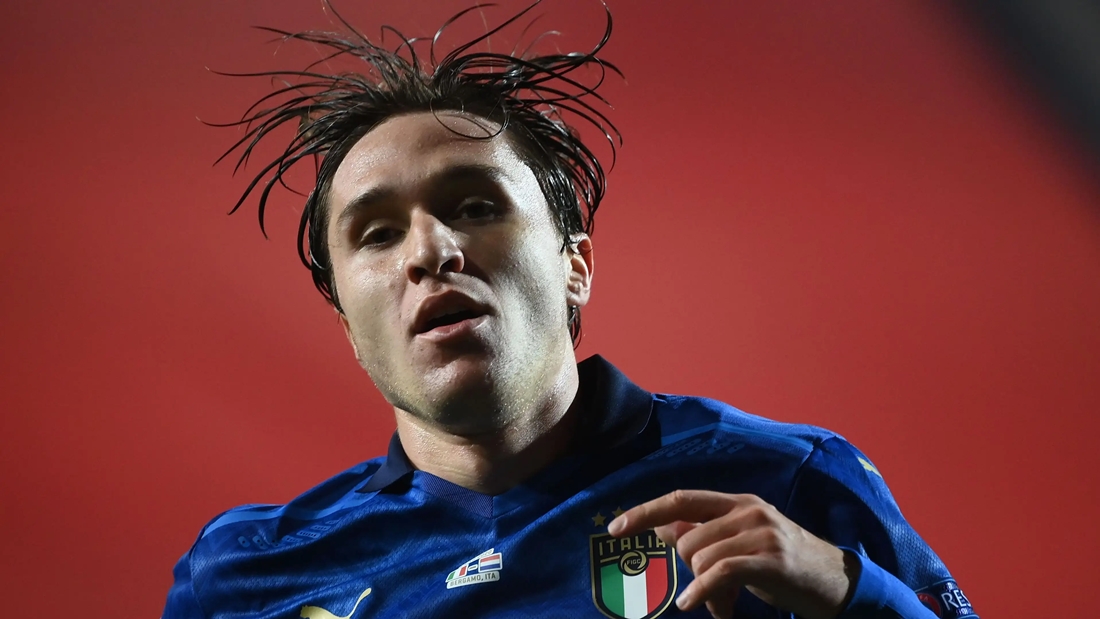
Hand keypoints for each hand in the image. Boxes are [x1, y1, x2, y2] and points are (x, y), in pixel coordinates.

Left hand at [608, 490, 857, 618]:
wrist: (837, 581)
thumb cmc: (784, 565)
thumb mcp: (741, 544)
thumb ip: (704, 534)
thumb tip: (660, 530)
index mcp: (736, 502)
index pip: (680, 499)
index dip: (645, 512)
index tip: (615, 527)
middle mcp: (747, 510)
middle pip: (686, 537)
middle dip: (687, 572)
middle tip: (706, 597)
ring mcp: (761, 532)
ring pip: (701, 556)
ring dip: (703, 589)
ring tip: (723, 605)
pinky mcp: (772, 558)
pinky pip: (721, 572)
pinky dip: (703, 591)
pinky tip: (695, 606)